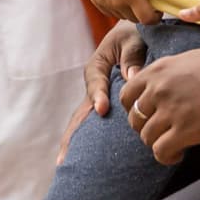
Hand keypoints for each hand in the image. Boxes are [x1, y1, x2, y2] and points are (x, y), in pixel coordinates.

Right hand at [61, 19, 148, 163]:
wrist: (135, 35)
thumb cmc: (133, 35)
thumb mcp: (132, 39)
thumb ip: (132, 55)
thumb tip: (132, 76)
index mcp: (97, 66)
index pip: (96, 82)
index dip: (97, 95)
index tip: (102, 109)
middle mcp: (93, 86)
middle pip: (80, 111)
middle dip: (73, 133)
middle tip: (65, 155)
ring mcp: (97, 99)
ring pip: (83, 122)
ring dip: (74, 142)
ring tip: (64, 165)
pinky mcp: (105, 108)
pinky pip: (95, 125)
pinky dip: (87, 141)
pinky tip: (82, 160)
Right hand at [71, 0, 168, 24]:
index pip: (147, 19)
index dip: (155, 17)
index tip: (157, 9)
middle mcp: (117, 3)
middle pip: (136, 19)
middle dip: (143, 13)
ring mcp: (105, 4)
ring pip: (123, 16)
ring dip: (130, 11)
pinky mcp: (96, 1)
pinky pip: (111, 12)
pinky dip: (118, 8)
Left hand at [120, 46, 199, 163]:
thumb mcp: (187, 58)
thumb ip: (164, 70)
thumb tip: (151, 82)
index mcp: (157, 70)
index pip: (126, 95)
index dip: (133, 109)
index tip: (146, 115)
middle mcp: (159, 89)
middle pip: (134, 119)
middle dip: (145, 127)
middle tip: (162, 131)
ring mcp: (171, 110)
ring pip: (146, 137)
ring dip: (157, 143)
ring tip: (173, 142)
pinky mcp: (186, 130)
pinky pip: (161, 151)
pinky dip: (167, 157)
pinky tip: (179, 153)